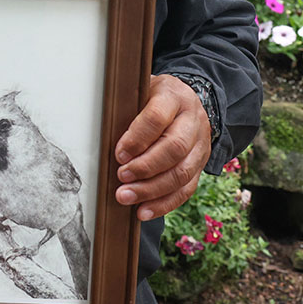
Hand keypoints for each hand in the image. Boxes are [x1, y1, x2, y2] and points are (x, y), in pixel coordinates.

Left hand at [114, 73, 211, 220]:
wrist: (187, 101)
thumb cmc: (154, 98)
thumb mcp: (141, 92)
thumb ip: (128, 111)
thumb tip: (102, 137)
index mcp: (174, 97)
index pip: (157, 118)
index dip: (137, 138)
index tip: (118, 154)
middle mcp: (192, 121)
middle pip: (174, 148)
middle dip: (145, 167)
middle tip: (121, 177)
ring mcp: (201, 144)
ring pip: (182, 172)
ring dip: (152, 190)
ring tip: (126, 197)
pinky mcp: (201, 165)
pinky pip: (187, 189)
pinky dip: (164, 203)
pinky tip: (144, 210)